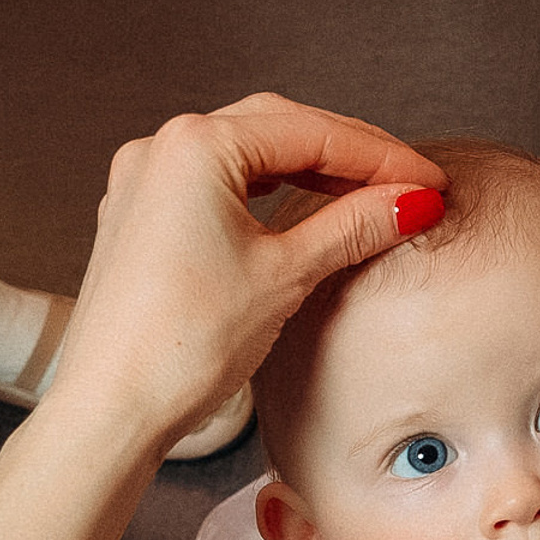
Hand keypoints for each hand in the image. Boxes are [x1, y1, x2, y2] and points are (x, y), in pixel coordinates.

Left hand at [0, 96, 443, 539]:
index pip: (311, 132)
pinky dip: (266, 195)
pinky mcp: (140, 219)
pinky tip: (301, 215)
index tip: (428, 182)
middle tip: (406, 185)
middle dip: (347, 154)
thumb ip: (352, 227)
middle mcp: (162, 148)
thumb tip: (410, 202)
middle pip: (278, 130)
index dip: (381, 157)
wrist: (111, 409)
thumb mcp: (284, 276)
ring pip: (247, 157)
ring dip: (308, 172)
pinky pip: (216, 187)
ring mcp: (145, 183)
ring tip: (366, 199)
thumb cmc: (182, 345)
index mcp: (195, 145)